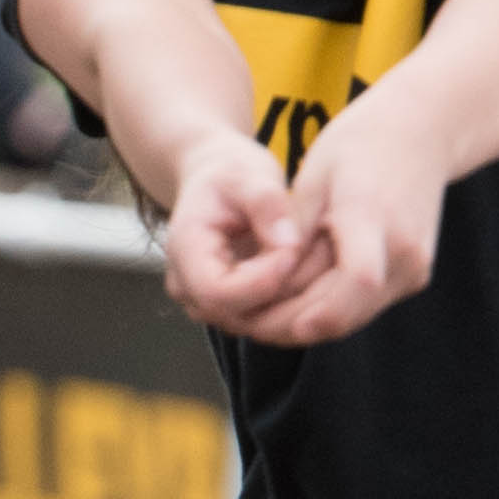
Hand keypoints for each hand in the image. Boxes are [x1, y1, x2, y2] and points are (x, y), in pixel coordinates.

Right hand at [163, 126, 323, 329]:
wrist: (216, 182)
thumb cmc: (229, 174)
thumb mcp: (248, 174)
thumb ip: (267, 204)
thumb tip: (289, 244)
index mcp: (184, 251)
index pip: (218, 292)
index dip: (261, 281)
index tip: (294, 249)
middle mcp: (187, 287)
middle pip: (237, 315)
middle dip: (282, 295)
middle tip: (313, 259)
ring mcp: (205, 303)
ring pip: (253, 324)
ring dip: (289, 304)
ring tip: (314, 265)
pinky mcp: (230, 308)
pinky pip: (262, 320)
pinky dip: (289, 305)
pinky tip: (310, 277)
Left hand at [227, 86, 451, 346]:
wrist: (420, 134)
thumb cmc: (359, 146)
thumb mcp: (313, 180)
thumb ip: (293, 234)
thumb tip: (266, 284)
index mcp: (376, 218)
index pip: (358, 280)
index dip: (316, 311)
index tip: (268, 322)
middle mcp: (404, 252)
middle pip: (346, 311)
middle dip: (291, 326)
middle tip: (245, 324)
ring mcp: (414, 269)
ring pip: (353, 317)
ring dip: (308, 323)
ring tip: (261, 317)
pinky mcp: (413, 277)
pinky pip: (364, 305)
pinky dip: (329, 309)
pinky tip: (294, 303)